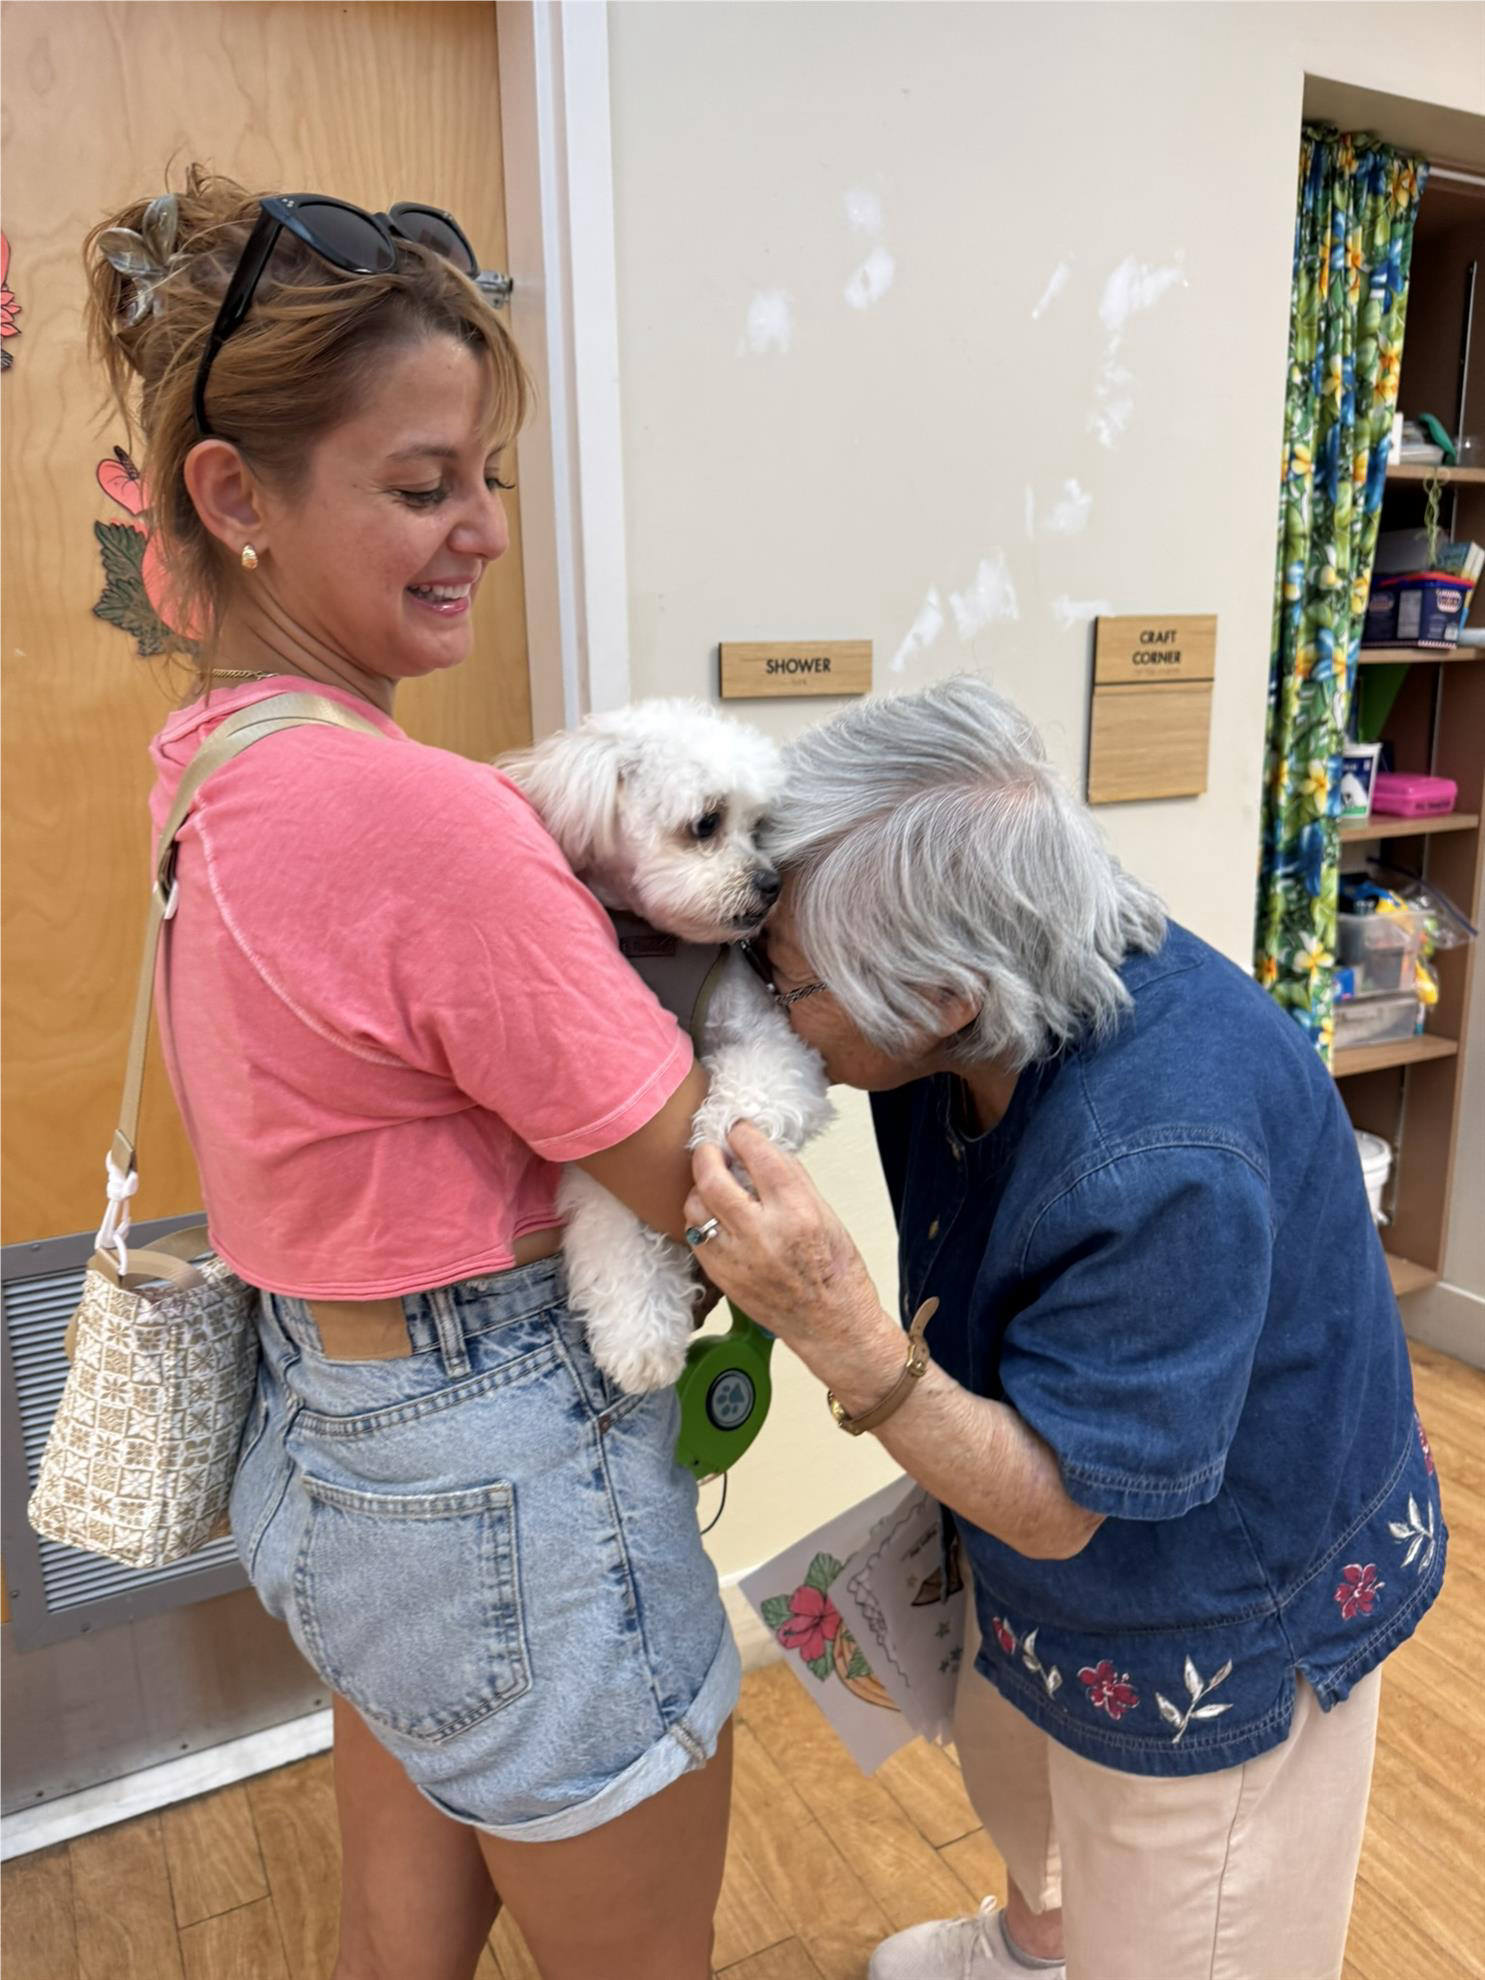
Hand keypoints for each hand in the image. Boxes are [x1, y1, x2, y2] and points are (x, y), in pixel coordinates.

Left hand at [684, 1121, 904, 1403]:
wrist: (832, 1326)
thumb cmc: (836, 1272)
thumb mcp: (827, 1214)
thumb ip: (792, 1181)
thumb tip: (762, 1152)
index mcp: (797, 1213)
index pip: (759, 1156)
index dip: (742, 1134)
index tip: (738, 1128)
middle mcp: (763, 1234)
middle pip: (712, 1178)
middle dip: (706, 1154)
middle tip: (711, 1148)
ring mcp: (737, 1259)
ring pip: (695, 1207)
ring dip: (699, 1188)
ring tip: (711, 1183)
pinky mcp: (722, 1278)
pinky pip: (694, 1237)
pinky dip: (700, 1220)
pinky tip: (713, 1216)